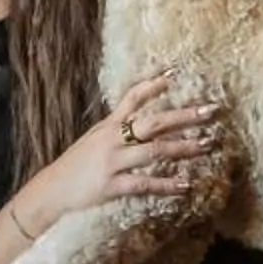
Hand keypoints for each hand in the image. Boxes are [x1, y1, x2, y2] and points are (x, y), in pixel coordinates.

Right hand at [10, 73, 229, 234]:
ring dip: (183, 148)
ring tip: (206, 145)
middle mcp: (112, 139)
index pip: (132, 97)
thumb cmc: (75, 165)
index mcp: (108, 125)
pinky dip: (167, 184)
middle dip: (184, 115)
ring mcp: (112, 161)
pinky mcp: (112, 185)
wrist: (51, 190)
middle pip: (153, 122)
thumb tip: (139, 119)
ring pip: (154, 151)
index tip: (175, 73)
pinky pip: (144, 183)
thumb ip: (116, 127)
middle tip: (211, 110)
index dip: (153, 84)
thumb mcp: (93, 138)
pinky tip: (185, 185)